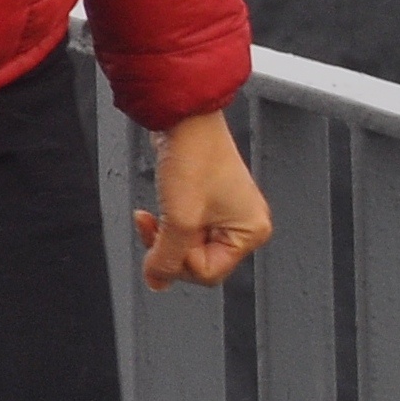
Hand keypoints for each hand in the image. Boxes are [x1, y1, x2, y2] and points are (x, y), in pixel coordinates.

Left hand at [133, 110, 272, 290]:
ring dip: (164, 235)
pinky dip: (165, 222)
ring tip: (148, 217)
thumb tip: (156, 284)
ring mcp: (227, 211)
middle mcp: (244, 224)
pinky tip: (152, 212)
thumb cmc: (192, 160)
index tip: (162, 234)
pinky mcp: (207, 199)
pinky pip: (184, 226)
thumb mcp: (178, 219)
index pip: (208, 272)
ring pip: (187, 244)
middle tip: (152, 225)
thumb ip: (166, 258)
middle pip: (198, 260)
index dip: (178, 260)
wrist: (183, 117)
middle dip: (169, 247)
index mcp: (250, 232)